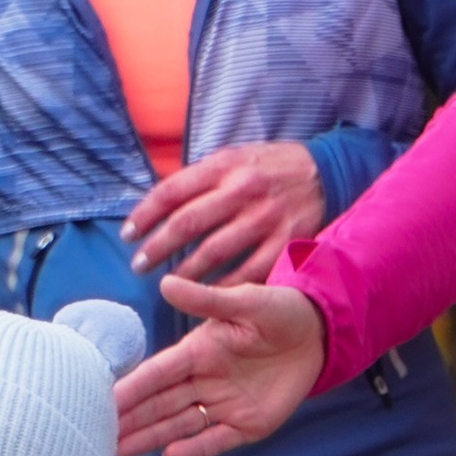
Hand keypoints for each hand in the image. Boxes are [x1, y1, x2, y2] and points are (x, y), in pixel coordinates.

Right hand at [115, 276, 327, 455]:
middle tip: (99, 435)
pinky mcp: (247, 425)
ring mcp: (223, 405)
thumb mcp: (246, 301)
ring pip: (178, 424)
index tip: (106, 399)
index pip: (159, 372)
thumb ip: (207, 300)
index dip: (134, 386)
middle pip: (160, 403)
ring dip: (150, 437)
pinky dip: (195, 448)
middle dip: (131, 419)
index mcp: (198, 351)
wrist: (318, 334)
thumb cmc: (279, 310)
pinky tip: (169, 455)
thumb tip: (166, 285)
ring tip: (119, 451)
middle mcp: (204, 380)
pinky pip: (216, 439)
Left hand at [121, 141, 323, 285]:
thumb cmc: (271, 167)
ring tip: (167, 285)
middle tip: (138, 265)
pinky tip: (207, 298)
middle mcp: (242, 191)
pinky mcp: (285, 242)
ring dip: (185, 273)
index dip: (145, 214)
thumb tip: (159, 203)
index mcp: (224, 166)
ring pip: (213, 252)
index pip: (172, 191)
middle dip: (157, 248)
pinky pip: (248, 272)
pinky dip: (224, 288)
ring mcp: (264, 218)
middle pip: (187, 223)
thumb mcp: (236, 157)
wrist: (327, 171)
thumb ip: (202, 178)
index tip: (128, 234)